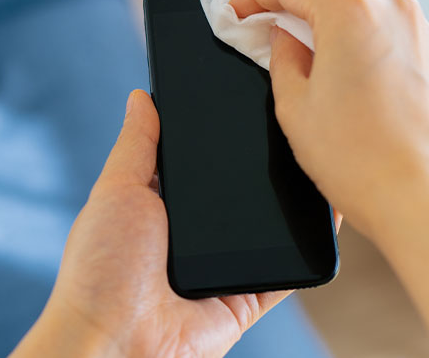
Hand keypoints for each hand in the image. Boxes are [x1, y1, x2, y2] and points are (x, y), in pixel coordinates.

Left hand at [10, 90, 312, 357]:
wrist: (117, 343)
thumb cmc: (100, 272)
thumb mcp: (115, 193)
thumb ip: (136, 146)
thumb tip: (141, 96)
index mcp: (162, 207)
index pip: (199, 162)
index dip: (219, 134)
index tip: (248, 95)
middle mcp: (196, 237)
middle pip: (239, 190)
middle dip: (261, 161)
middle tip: (291, 118)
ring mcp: (225, 266)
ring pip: (270, 225)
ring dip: (291, 197)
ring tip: (316, 152)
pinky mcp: (250, 296)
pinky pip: (290, 267)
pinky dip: (311, 242)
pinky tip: (329, 208)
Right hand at [230, 0, 428, 236]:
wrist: (422, 197)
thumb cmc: (360, 160)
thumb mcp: (295, 107)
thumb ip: (283, 58)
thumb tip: (285, 37)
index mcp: (352, 13)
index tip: (242, 10)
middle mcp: (393, 9)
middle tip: (286, 5)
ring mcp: (420, 30)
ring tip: (315, 33)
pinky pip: (397, 15)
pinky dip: (368, 19)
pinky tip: (347, 58)